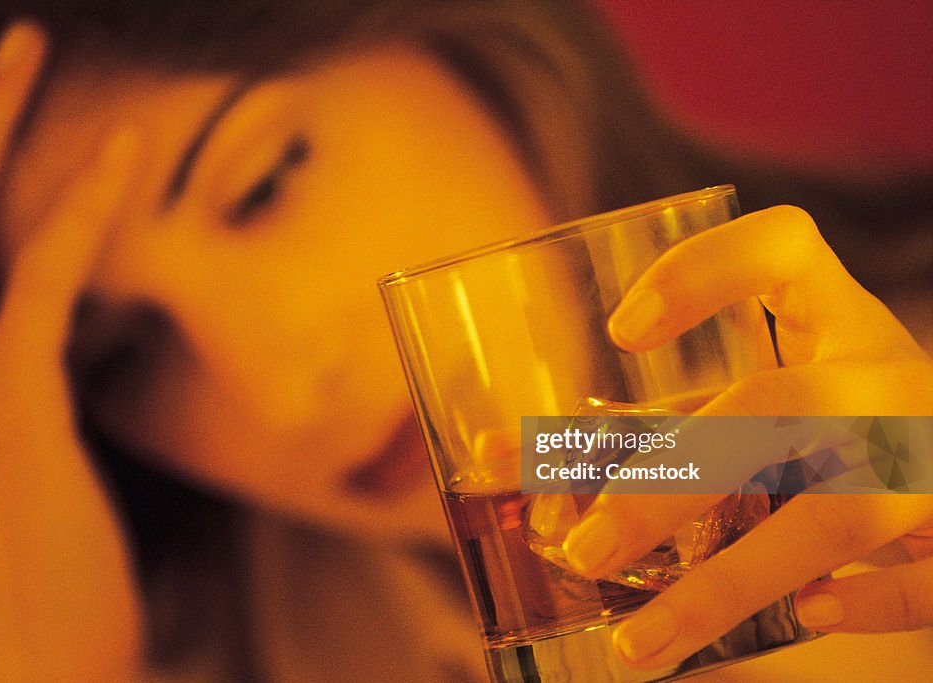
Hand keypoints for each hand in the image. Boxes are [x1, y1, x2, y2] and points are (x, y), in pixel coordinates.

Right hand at [0, 23, 142, 679]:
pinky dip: (75, 212)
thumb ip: (26, 372)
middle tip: (0, 41)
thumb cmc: (55, 548)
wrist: (55, 649)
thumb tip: (54, 315)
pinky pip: (39, 289)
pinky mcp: (15, 418)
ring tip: (24, 48)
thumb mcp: (27, 444)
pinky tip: (116, 153)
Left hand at [561, 206, 932, 669]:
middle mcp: (885, 373)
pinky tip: (807, 620)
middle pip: (777, 406)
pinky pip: (926, 573)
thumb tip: (500, 457)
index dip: (702, 272)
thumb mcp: (762, 397)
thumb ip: (654, 423)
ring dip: (728, 581)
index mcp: (835, 316)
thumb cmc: (829, 421)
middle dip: (671, 479)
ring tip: (637, 646)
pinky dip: (868, 604)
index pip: (783, 247)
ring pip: (837, 514)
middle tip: (584, 547)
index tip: (620, 332)